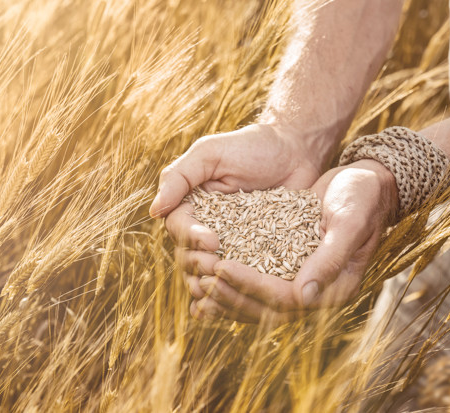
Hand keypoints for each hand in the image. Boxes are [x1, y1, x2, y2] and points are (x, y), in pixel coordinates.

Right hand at [149, 122, 325, 301]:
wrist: (295, 150)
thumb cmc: (250, 146)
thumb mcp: (210, 153)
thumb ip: (179, 177)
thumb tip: (154, 211)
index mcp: (190, 206)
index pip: (179, 228)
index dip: (191, 239)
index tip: (212, 241)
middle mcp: (206, 227)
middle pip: (190, 256)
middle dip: (200, 265)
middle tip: (218, 265)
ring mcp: (232, 244)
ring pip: (211, 272)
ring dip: (213, 284)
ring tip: (224, 288)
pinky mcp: (257, 255)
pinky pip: (242, 276)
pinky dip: (237, 291)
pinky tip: (240, 304)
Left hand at [190, 159, 398, 321]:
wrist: (364, 183)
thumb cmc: (361, 197)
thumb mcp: (348, 221)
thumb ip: (330, 258)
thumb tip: (303, 296)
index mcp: (335, 287)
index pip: (284, 298)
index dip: (250, 285)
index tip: (222, 268)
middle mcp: (316, 291)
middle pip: (266, 308)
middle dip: (231, 294)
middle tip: (200, 279)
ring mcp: (300, 282)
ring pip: (257, 302)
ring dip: (226, 296)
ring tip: (196, 285)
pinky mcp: (287, 268)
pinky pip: (256, 285)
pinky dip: (231, 285)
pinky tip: (206, 280)